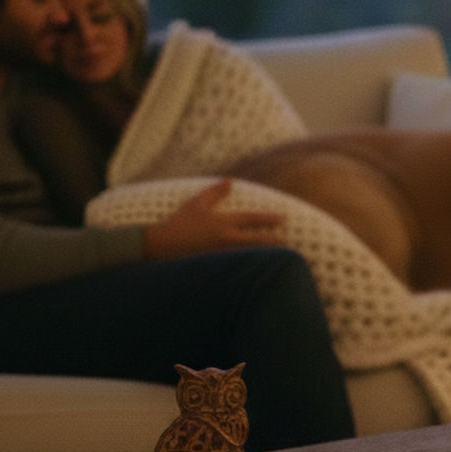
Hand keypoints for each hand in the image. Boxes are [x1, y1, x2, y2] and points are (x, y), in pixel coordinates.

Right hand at [143, 179, 284, 259]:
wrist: (161, 245)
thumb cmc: (179, 223)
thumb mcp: (197, 204)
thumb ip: (215, 192)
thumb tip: (230, 181)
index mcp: (222, 222)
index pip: (251, 219)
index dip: (269, 218)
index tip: (283, 219)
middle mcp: (225, 239)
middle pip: (256, 241)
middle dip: (273, 242)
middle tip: (288, 243)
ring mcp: (222, 255)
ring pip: (249, 255)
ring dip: (264, 256)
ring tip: (279, 257)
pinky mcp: (216, 266)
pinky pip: (237, 266)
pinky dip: (249, 266)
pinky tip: (259, 270)